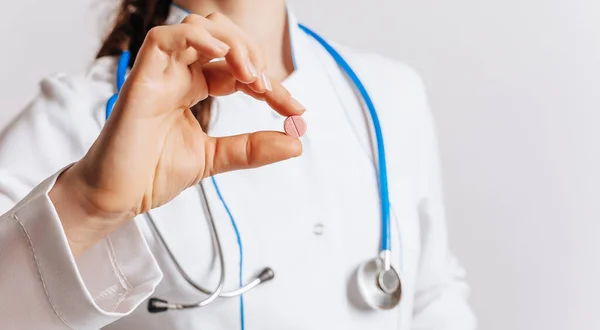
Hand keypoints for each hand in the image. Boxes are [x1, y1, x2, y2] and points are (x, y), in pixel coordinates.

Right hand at [49, 13, 304, 256]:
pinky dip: (197, 40)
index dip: (271, 85)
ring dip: (234, 45)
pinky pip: (164, 40)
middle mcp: (177, 75)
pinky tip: (223, 57)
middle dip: (254, 56)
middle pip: (222, 38)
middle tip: (269, 89)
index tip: (296, 110)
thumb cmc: (152, 175)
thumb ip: (252, 148)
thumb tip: (296, 143)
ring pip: (198, 29)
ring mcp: (158, 74)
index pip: (238, 70)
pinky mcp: (140, 80)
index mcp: (192, 88)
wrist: (115, 199)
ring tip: (252, 78)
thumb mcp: (215, 158)